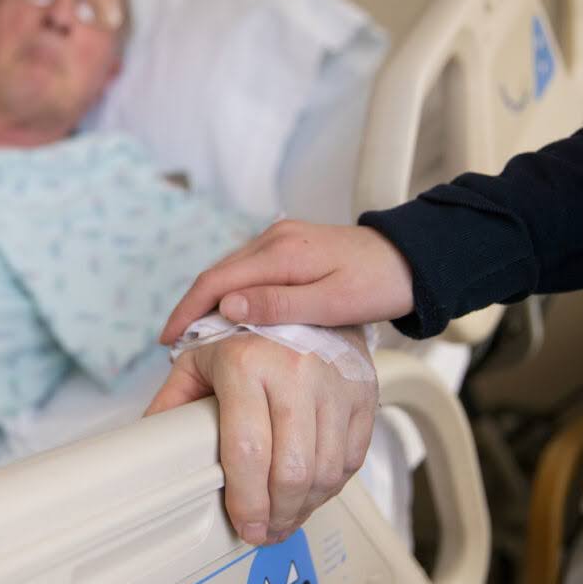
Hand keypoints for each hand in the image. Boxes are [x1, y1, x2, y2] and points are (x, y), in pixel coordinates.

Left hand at [144, 332, 377, 545]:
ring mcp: (334, 384)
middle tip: (263, 529)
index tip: (243, 522)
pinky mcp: (362, 394)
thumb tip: (148, 442)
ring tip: (284, 517)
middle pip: (290, 471)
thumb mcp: (201, 356)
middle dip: (275, 514)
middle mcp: (295, 371)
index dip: (245, 500)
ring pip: (323, 472)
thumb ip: (174, 401)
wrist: (306, 295)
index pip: (246, 450)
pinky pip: (350, 459)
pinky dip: (329, 486)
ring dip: (303, 508)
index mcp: (246, 362)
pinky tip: (309, 491)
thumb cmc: (247, 331)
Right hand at [159, 220, 413, 344]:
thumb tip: (226, 307)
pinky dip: (230, 293)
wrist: (413, 258)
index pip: (216, 281)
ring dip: (209, 302)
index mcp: (281, 253)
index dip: (187, 310)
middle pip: (217, 275)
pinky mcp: (289, 247)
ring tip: (197, 335)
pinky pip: (247, 270)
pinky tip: (229, 315)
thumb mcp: (331, 303)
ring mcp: (280, 240)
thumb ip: (278, 304)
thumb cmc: (378, 284)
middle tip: (177, 344)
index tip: (169, 339)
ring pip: (230, 273)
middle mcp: (274, 239)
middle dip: (192, 308)